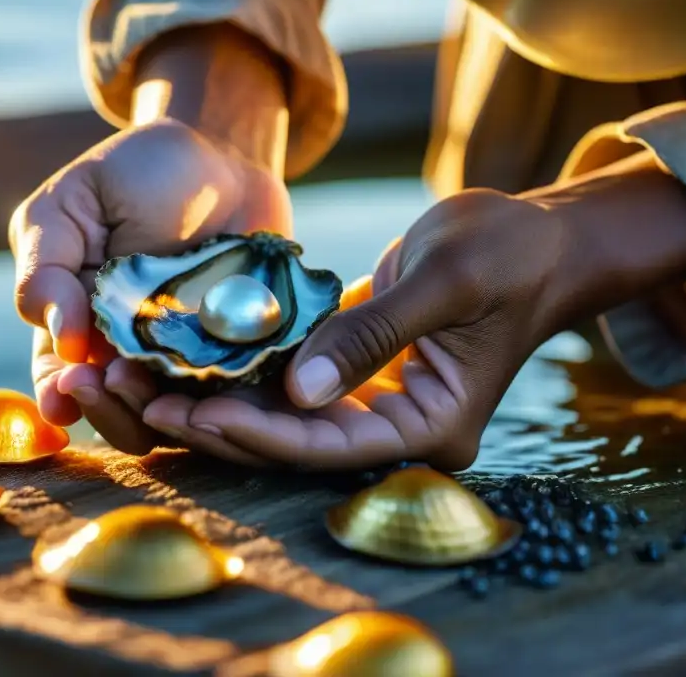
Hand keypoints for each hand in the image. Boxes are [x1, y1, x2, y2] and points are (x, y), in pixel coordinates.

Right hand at [12, 118, 291, 451]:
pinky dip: (231, 398)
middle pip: (119, 413)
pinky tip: (227, 384)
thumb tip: (55, 333)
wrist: (222, 154)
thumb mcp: (69, 205)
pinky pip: (239, 390)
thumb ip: (46, 267)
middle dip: (114, 409)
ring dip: (169, 410)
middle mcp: (134, 354)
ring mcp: (192, 357)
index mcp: (80, 327)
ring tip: (166, 380)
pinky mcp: (245, 351)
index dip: (61, 396)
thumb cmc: (134, 175)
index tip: (68, 388)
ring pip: (177, 414)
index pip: (62, 382)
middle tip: (118, 378)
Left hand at [139, 155, 685, 470]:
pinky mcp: (360, 373)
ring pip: (288, 418)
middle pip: (300, 444)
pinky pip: (297, 383)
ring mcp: (379, 404)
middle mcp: (400, 429)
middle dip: (226, 425)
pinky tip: (193, 358)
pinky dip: (248, 372)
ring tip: (149, 386)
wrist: (537, 238)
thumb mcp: (445, 283)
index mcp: (432, 426)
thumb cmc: (507, 253)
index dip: (266, 433)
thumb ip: (373, 335)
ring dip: (224, 401)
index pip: (335, 446)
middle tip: (148, 403)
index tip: (200, 411)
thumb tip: (298, 391)